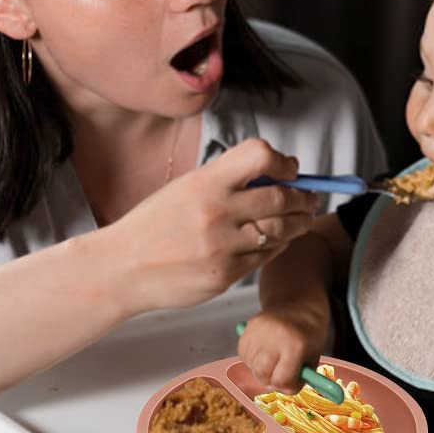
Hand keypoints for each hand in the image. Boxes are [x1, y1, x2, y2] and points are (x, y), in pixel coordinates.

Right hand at [107, 137, 319, 311]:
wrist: (123, 268)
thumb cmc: (154, 226)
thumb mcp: (185, 188)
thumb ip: (229, 178)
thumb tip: (282, 168)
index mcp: (204, 183)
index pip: (259, 157)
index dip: (282, 162)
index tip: (290, 169)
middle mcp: (216, 213)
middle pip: (281, 198)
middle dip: (303, 198)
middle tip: (309, 198)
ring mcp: (222, 247)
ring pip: (280, 231)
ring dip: (298, 224)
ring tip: (301, 220)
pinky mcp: (225, 276)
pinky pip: (265, 257)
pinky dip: (276, 247)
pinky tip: (273, 241)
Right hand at [240, 305, 329, 391]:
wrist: (299, 305)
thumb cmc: (309, 336)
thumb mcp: (313, 358)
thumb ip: (300, 377)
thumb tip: (283, 389)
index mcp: (295, 346)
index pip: (281, 379)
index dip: (286, 386)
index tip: (291, 382)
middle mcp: (275, 337)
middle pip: (261, 374)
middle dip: (269, 381)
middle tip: (278, 376)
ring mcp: (260, 330)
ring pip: (250, 364)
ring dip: (260, 369)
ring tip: (272, 361)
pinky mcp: (250, 326)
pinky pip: (243, 353)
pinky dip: (251, 358)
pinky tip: (263, 352)